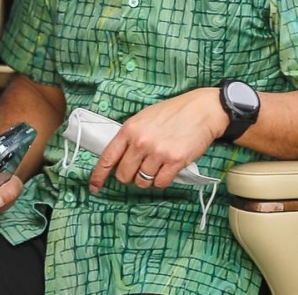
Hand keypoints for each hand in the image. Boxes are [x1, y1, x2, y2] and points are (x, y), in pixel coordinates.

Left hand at [88, 88, 227, 192]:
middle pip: (124, 175)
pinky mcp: (174, 161)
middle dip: (130, 176)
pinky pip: (160, 183)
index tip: (94, 186)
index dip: (98, 176)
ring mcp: (157, 152)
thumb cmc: (175, 113)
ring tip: (158, 165)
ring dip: (148, 178)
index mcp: (130, 129)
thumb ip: (130, 136)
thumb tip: (119, 158)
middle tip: (140, 169)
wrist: (203, 110)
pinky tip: (168, 168)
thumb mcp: (145, 118)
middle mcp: (141, 142)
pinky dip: (162, 179)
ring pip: (142, 181)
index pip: (107, 158)